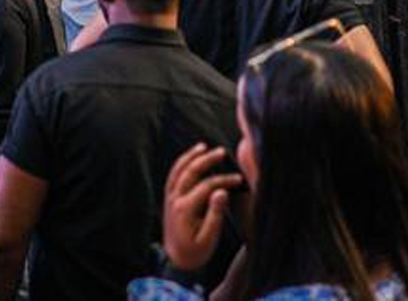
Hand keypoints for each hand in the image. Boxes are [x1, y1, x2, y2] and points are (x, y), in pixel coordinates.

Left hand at [160, 144, 241, 273]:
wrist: (175, 261)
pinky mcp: (169, 199)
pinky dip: (181, 165)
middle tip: (221, 151)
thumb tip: (222, 192)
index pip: (206, 186)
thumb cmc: (195, 252)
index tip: (238, 180)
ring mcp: (170, 198)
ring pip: (178, 171)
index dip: (223, 181)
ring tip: (203, 146)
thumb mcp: (208, 238)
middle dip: (206, 160)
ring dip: (190, 157)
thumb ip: (215, 214)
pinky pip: (173, 176)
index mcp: (185, 209)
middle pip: (190, 172)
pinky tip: (191, 158)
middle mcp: (174, 199)